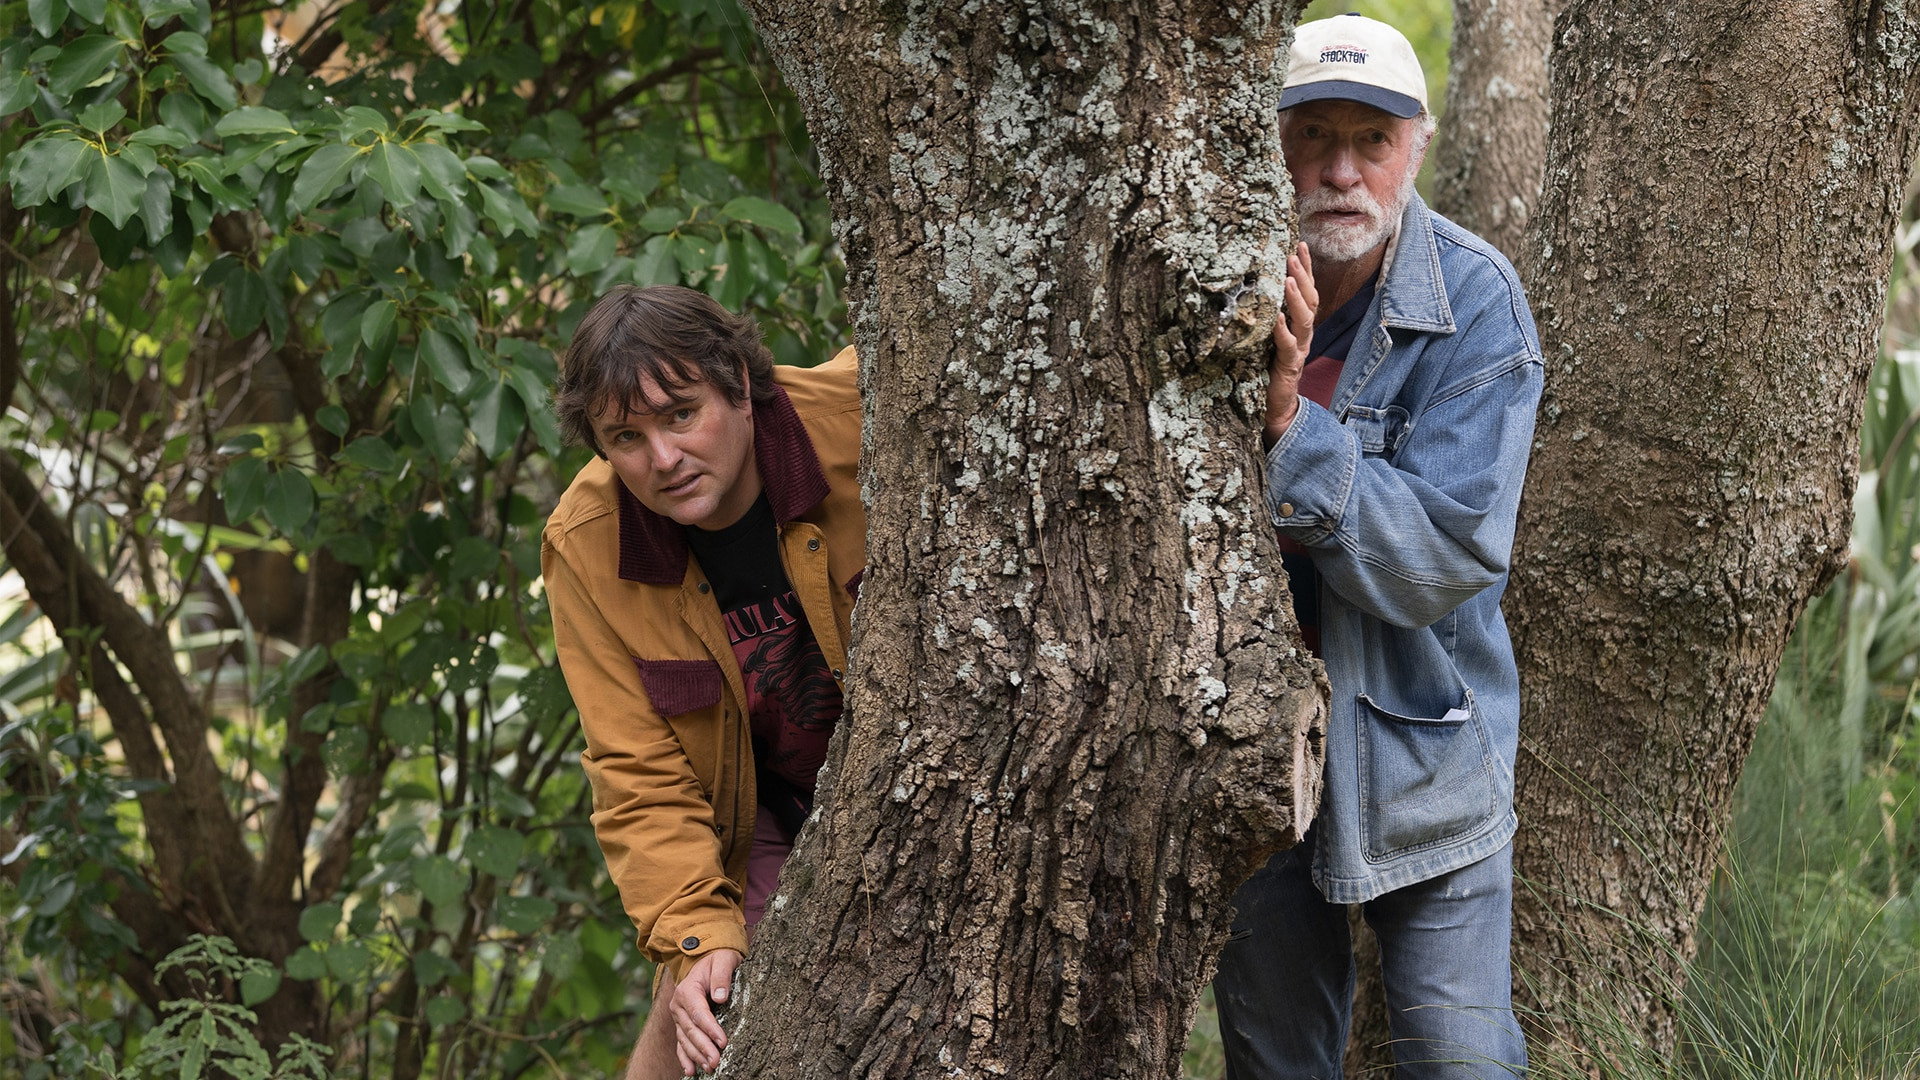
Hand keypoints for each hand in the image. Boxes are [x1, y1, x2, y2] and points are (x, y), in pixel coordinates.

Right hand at [669, 948, 741, 1075]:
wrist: (708, 960)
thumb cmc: (718, 960)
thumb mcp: (723, 961)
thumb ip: (722, 977)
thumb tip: (720, 997)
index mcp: (687, 990)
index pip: (699, 1013)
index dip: (710, 1029)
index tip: (723, 1042)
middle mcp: (678, 1005)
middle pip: (690, 1030)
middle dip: (703, 1047)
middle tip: (717, 1061)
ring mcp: (678, 1016)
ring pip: (685, 1040)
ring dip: (696, 1056)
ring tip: (709, 1068)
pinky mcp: (682, 1024)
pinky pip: (681, 1043)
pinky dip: (685, 1058)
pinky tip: (691, 1071)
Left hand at [1266, 241, 1318, 446]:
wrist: (1274, 408)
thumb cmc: (1266, 369)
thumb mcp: (1265, 337)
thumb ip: (1264, 315)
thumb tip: (1250, 286)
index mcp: (1299, 326)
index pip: (1307, 291)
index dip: (1306, 268)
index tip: (1299, 243)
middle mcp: (1303, 335)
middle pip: (1310, 300)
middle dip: (1303, 275)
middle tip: (1293, 253)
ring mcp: (1298, 351)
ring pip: (1304, 320)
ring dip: (1296, 297)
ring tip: (1287, 278)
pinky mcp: (1288, 367)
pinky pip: (1288, 346)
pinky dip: (1282, 331)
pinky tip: (1276, 317)